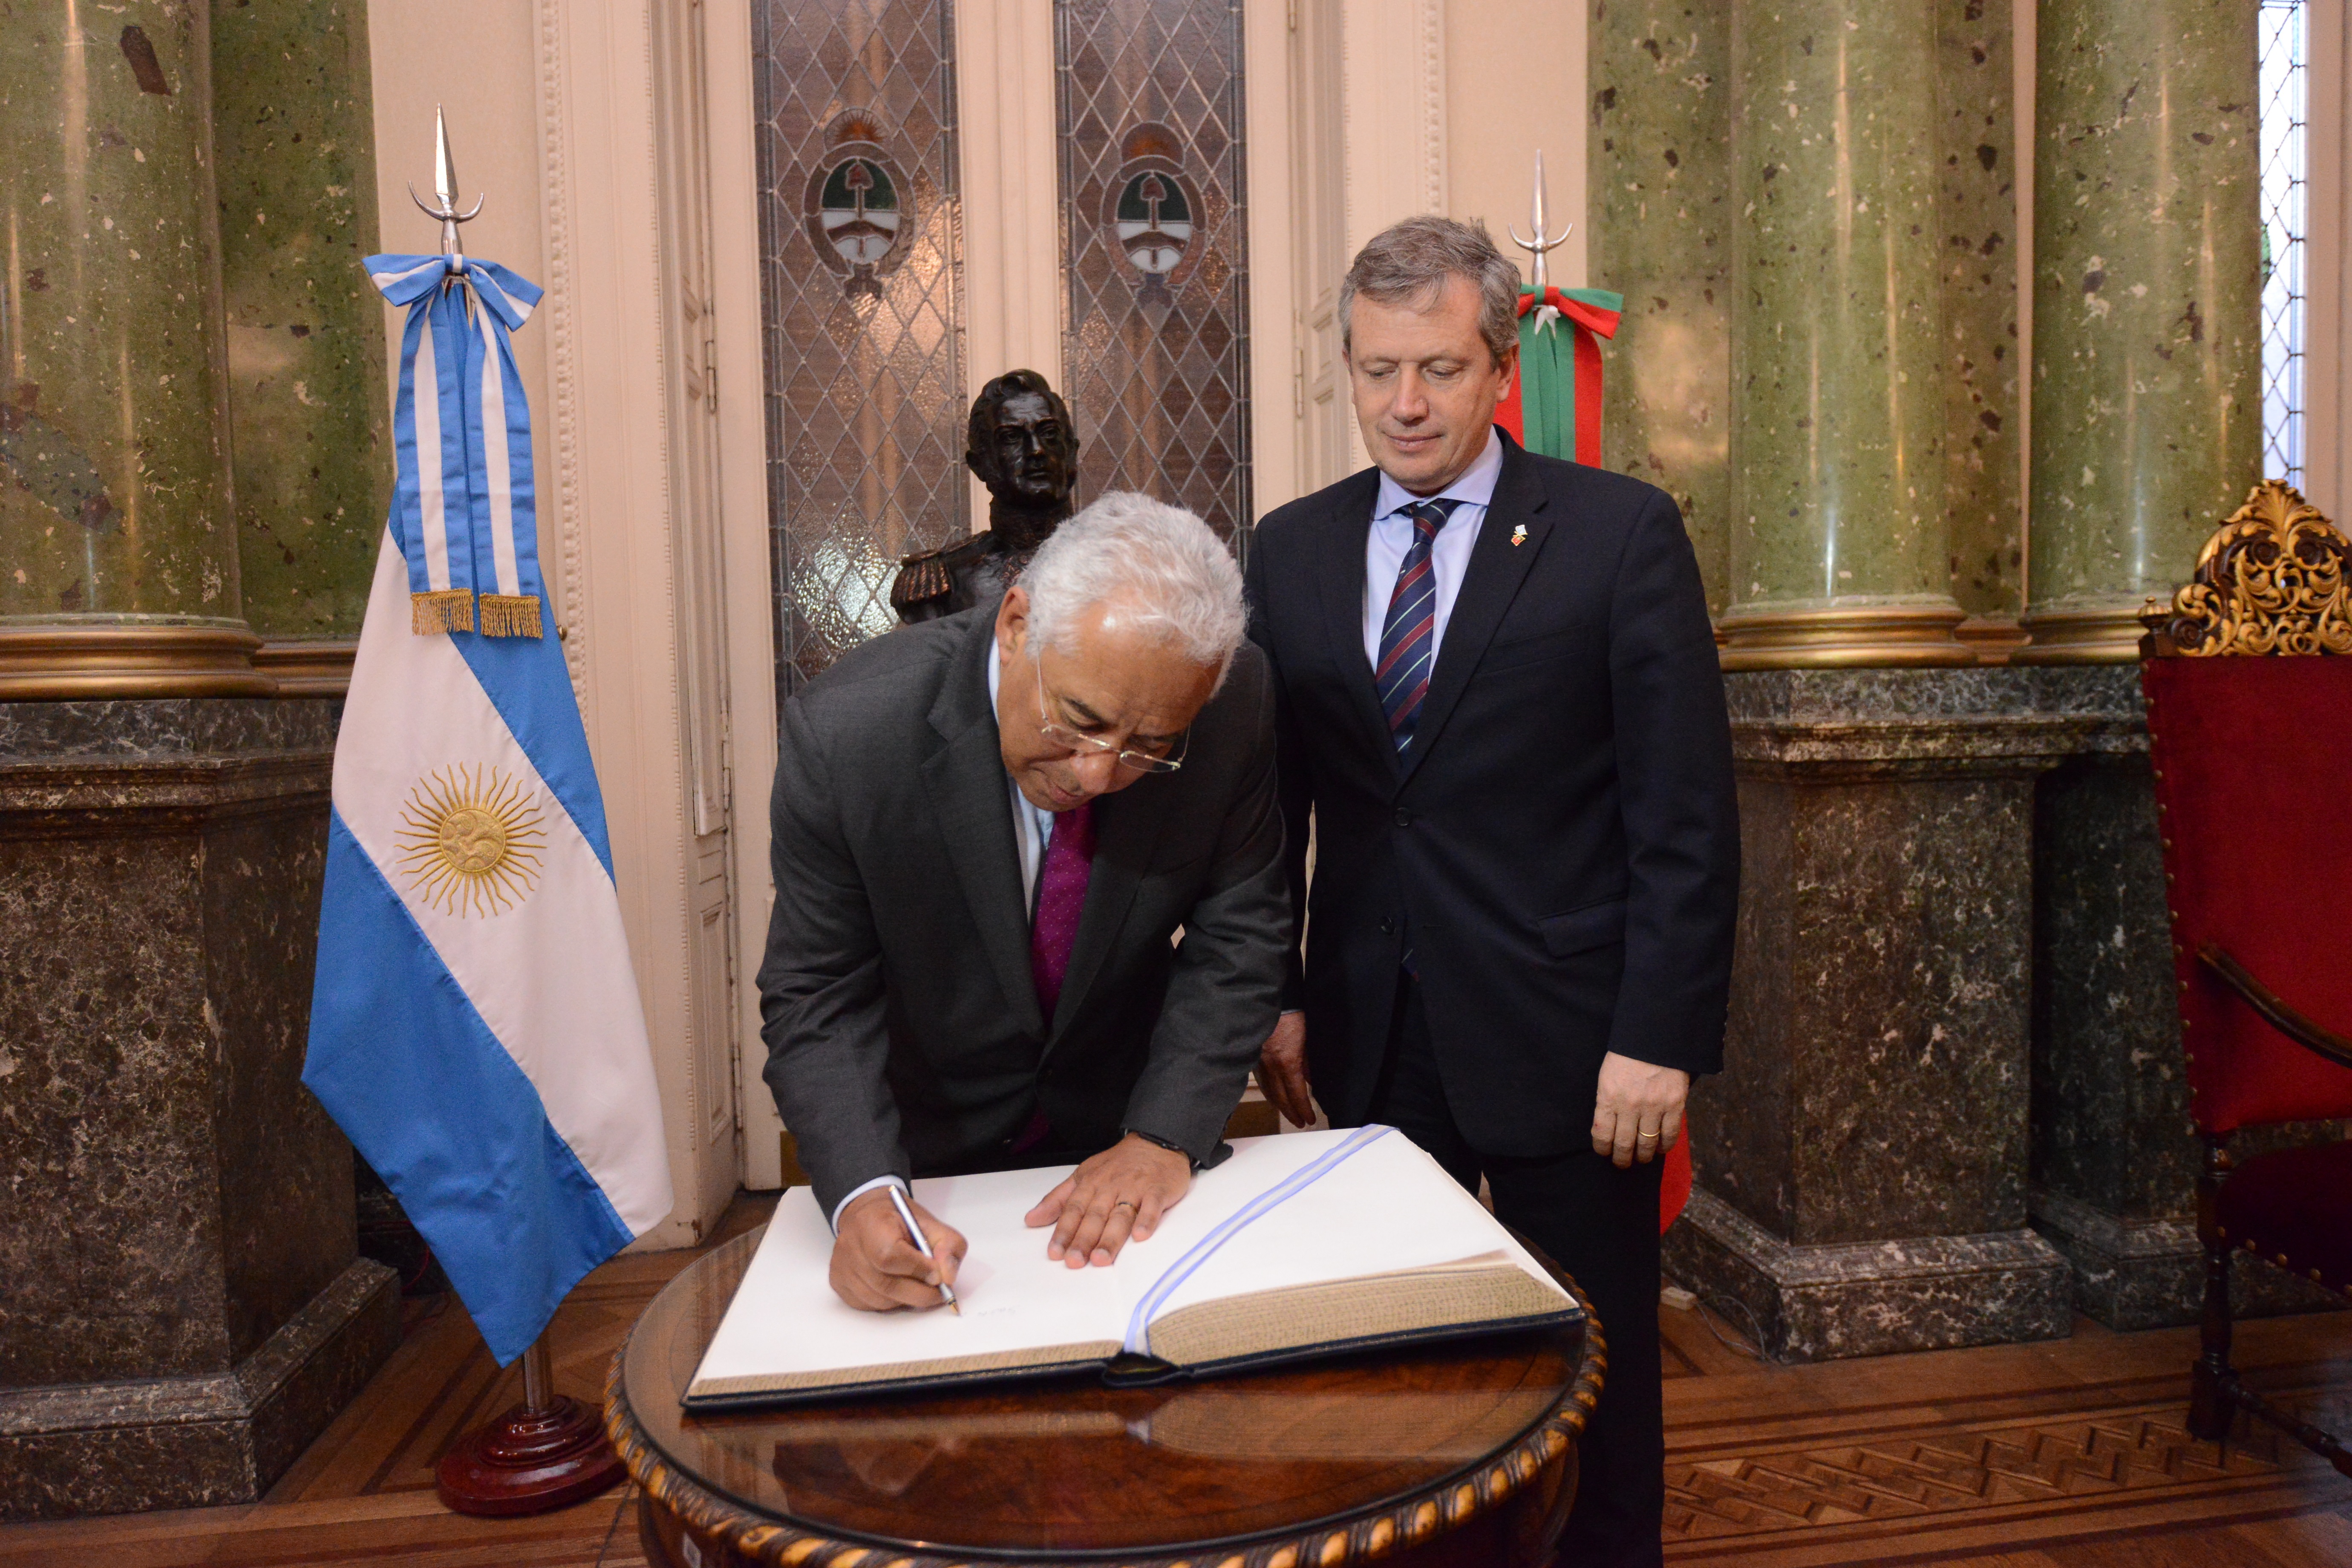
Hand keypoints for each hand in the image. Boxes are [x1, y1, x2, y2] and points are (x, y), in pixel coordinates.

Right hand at [830, 1187, 966, 1310]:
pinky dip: (889, 1303)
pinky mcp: (839, 1283)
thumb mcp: (931, 1224)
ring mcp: (842, 1267)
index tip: (938, 1275)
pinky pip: (869, 1305)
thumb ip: (947, 1246)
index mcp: (871, 1223)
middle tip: (938, 1292)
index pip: (890, 1255)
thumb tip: (947, 1277)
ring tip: (917, 1286)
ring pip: (879, 1300)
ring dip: (905, 1299)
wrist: (868, 1215)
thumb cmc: (898, 1221)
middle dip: (919, 1293)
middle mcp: (849, 1247)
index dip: (917, 1269)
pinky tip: (897, 1287)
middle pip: (885, 1284)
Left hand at [1023, 1132, 1191, 1266]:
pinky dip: (1147, 1220)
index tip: (1055, 1253)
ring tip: (1101, 1258)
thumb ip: (1057, 1199)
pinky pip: (1152, 1205)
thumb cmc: (1119, 1163)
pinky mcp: (1158, 1190)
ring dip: (1110, 1238)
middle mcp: (1110, 1186)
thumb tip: (1031, 1219)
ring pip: (1121, 1216)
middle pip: (1095, 1216)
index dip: (1063, 1232)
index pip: (1073, 1210)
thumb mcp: (1083, 1175)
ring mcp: (1135, 1188)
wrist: (1156, 1142)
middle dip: (1083, 1240)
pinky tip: (1140, 1235)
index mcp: (1090, 1183)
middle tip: (1074, 1261)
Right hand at [1257, 1011, 1313, 1126]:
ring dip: (1278, 1105)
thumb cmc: (1293, 1016)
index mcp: (1287, 1062)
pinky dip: (1268, 1091)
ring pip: (1268, 1090)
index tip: (1309, 1119)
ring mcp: (1259, 1062)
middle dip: (1290, 1112)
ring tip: (1288, 1113)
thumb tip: (1311, 1081)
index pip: (1296, 1094)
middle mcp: (1271, 1066)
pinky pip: (1261, 1080)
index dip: (1302, 1109)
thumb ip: (1309, 1063)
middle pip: (1280, 1097)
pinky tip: (1272, 1095)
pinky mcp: (1253, 1056)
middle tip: (1300, 1123)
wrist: (1269, 1000)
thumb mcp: (1307, 1041)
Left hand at [1590, 1051, 1689, 1168]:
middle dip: (1622, 1159)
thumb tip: (1608, 1128)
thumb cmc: (1626, 1056)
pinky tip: (1659, 1149)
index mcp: (1608, 1097)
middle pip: (1624, 1144)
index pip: (1602, 1135)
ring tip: (1640, 1158)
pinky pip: (1670, 1135)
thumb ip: (1607, 1102)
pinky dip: (1664, 1146)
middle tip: (1622, 1163)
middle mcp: (1630, 1106)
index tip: (1605, 1152)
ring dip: (1642, 1156)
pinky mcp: (1674, 1105)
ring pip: (1647, 1143)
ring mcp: (1654, 1106)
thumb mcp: (1607, 1077)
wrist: (1655, 1037)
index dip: (1603, 1149)